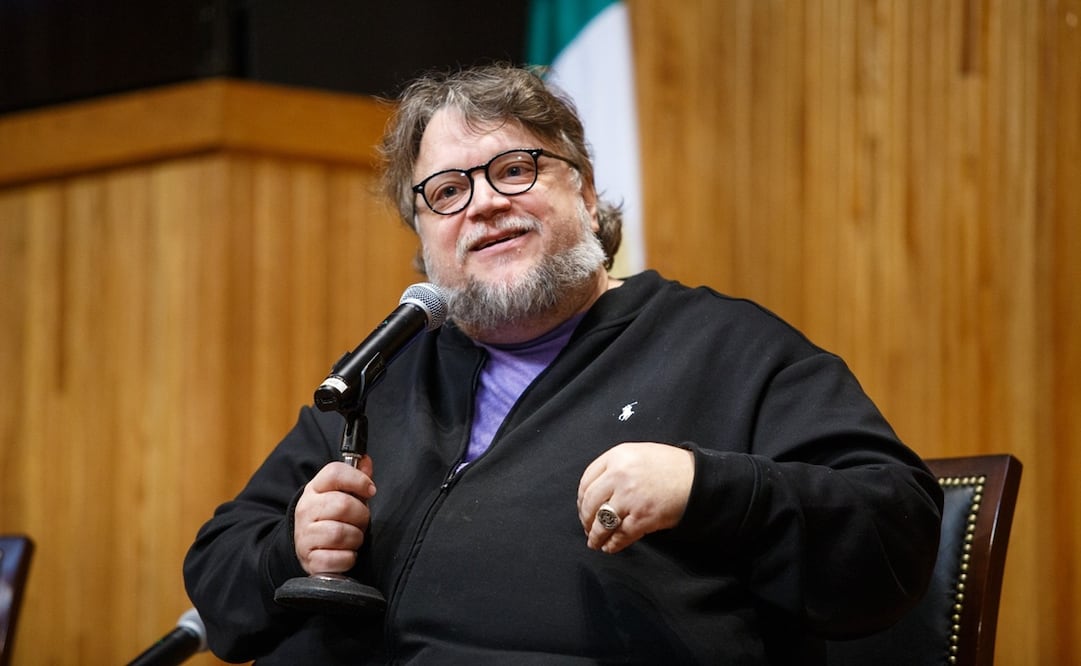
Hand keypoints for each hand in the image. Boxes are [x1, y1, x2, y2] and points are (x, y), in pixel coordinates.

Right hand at [293, 457, 376, 574]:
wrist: (305, 545)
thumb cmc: (330, 517)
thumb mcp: (340, 494)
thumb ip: (355, 478)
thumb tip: (366, 461)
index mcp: (315, 489)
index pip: (334, 473)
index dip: (357, 479)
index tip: (370, 490)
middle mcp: (306, 510)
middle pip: (342, 504)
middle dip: (361, 515)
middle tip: (361, 521)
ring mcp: (305, 535)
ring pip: (339, 533)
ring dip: (355, 538)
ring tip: (354, 538)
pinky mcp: (310, 559)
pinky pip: (337, 558)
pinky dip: (348, 558)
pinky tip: (347, 553)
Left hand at [577, 442, 694, 553]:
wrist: (698, 479)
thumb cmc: (671, 466)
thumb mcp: (639, 454)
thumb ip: (617, 466)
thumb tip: (597, 489)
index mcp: (617, 456)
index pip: (586, 480)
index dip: (582, 499)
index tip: (583, 508)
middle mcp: (620, 475)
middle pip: (590, 502)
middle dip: (586, 519)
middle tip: (587, 527)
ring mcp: (630, 497)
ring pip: (602, 522)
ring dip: (596, 536)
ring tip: (595, 542)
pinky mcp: (642, 517)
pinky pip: (620, 535)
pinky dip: (613, 544)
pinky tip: (610, 547)